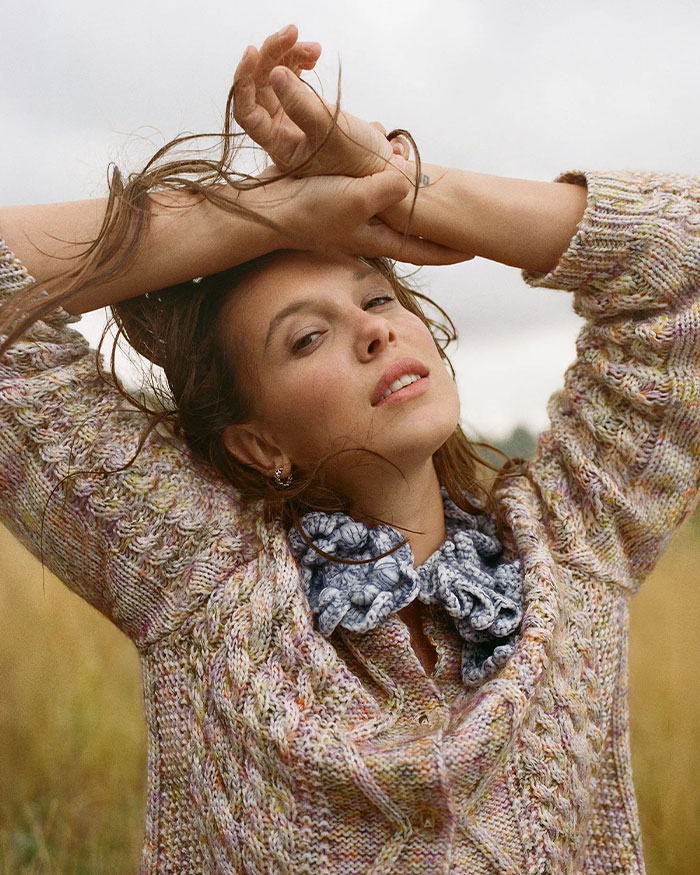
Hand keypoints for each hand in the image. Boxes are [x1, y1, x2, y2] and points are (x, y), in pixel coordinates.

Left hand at [233, 25, 397, 177]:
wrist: (379, 166)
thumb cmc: (358, 159)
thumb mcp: (331, 132)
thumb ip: (302, 105)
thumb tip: (274, 73)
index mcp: (278, 145)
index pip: (246, 112)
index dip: (243, 81)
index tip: (253, 51)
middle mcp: (278, 132)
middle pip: (259, 86)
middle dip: (272, 55)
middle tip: (294, 33)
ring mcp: (289, 118)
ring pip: (274, 77)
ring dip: (288, 54)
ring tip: (314, 48)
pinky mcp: (302, 106)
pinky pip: (290, 77)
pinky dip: (299, 61)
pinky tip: (314, 55)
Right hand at [246, 162, 471, 264]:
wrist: (266, 208)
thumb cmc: (308, 209)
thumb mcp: (354, 198)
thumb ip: (388, 190)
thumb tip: (412, 180)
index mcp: (377, 238)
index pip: (422, 249)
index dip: (449, 250)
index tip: (475, 250)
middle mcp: (368, 231)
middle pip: (412, 231)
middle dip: (436, 226)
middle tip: (461, 218)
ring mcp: (352, 216)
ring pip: (393, 208)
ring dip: (412, 197)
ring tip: (432, 189)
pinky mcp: (338, 199)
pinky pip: (372, 188)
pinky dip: (386, 176)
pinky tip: (388, 157)